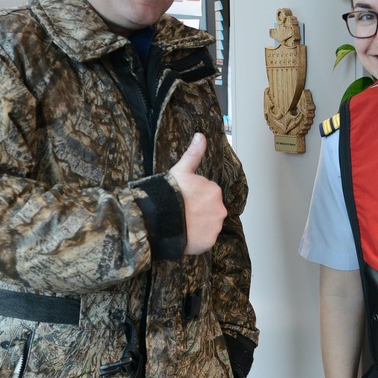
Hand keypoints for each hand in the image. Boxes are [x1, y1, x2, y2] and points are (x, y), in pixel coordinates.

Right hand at [169, 133, 225, 254]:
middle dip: (198, 212)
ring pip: (208, 225)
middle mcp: (220, 208)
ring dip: (198, 226)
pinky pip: (205, 240)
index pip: (207, 195)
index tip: (182, 200)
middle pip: (210, 211)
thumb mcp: (180, 171)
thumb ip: (193, 154)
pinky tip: (184, 235)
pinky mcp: (209, 242)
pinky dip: (197, 239)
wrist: (157, 220)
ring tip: (181, 224)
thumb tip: (201, 135)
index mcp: (214, 190)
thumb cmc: (168, 193)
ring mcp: (215, 227)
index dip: (194, 198)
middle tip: (181, 213)